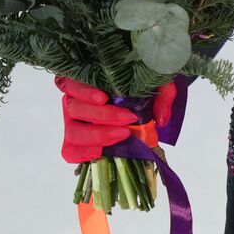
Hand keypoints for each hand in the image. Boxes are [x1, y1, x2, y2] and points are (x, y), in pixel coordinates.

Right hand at [55, 76, 180, 163]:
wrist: (144, 103)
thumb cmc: (142, 86)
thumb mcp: (156, 82)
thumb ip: (163, 93)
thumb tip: (161, 118)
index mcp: (85, 79)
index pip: (71, 82)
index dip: (85, 91)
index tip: (104, 98)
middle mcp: (74, 99)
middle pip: (74, 108)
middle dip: (103, 116)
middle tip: (128, 119)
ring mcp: (74, 121)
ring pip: (72, 131)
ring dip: (97, 135)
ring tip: (122, 135)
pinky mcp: (77, 142)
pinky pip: (70, 151)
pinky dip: (81, 153)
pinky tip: (99, 152)